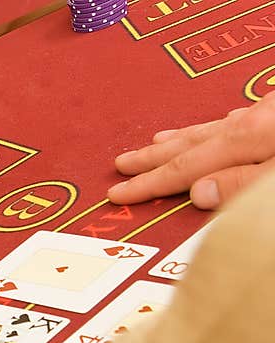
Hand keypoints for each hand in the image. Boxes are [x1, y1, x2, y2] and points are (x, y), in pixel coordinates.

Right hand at [108, 92, 274, 209]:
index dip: (149, 184)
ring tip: (156, 141)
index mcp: (249, 136)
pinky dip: (220, 127)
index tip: (119, 192)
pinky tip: (223, 123)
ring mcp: (270, 112)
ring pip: (213, 128)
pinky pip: (241, 119)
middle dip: (153, 156)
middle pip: (191, 143)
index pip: (185, 168)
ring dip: (181, 138)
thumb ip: (242, 183)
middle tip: (123, 162)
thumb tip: (200, 193)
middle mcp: (254, 119)